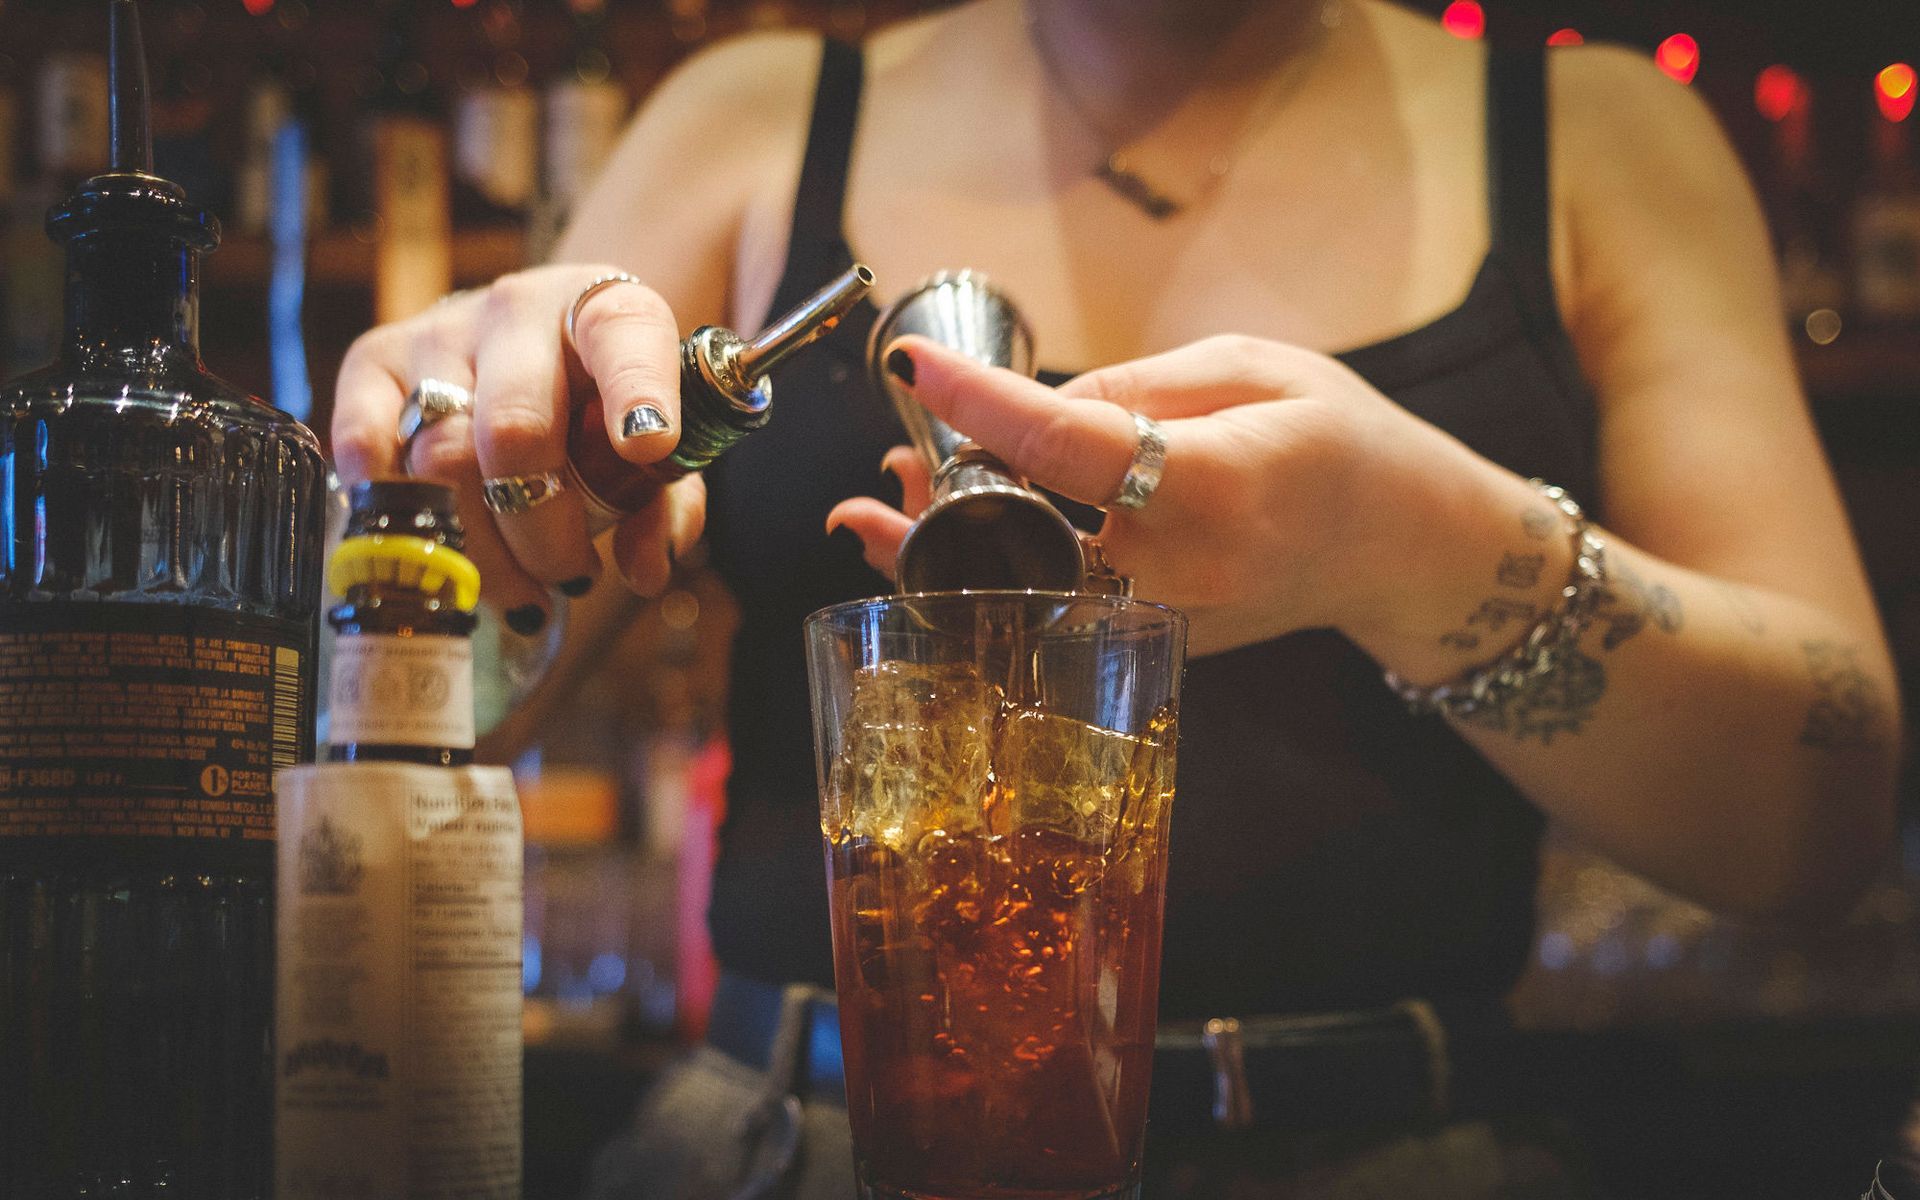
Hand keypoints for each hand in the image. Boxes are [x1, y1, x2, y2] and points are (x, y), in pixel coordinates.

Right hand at [331, 265, 705, 630]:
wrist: (529, 336)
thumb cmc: (599, 403)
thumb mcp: (655, 441)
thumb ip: (666, 504)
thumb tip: (644, 570)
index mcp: (605, 311)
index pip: (623, 335)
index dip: (638, 391)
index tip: (650, 445)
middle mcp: (516, 310)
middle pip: (514, 431)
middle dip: (545, 532)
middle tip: (571, 577)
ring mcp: (438, 332)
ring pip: (441, 461)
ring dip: (483, 551)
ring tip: (522, 590)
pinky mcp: (373, 359)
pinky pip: (366, 448)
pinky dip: (395, 514)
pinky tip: (441, 550)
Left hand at [830, 334, 1492, 656]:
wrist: (1403, 548)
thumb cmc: (1342, 442)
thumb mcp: (1253, 370)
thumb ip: (1136, 387)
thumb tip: (1033, 407)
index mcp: (1213, 484)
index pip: (1068, 444)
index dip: (980, 403)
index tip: (914, 365)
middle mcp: (1182, 570)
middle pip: (1022, 542)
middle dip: (942, 502)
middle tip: (895, 456)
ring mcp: (1165, 623)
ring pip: (1025, 590)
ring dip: (945, 547)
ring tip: (885, 499)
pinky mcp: (1153, 646)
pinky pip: (1054, 610)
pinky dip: (994, 573)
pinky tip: (945, 537)